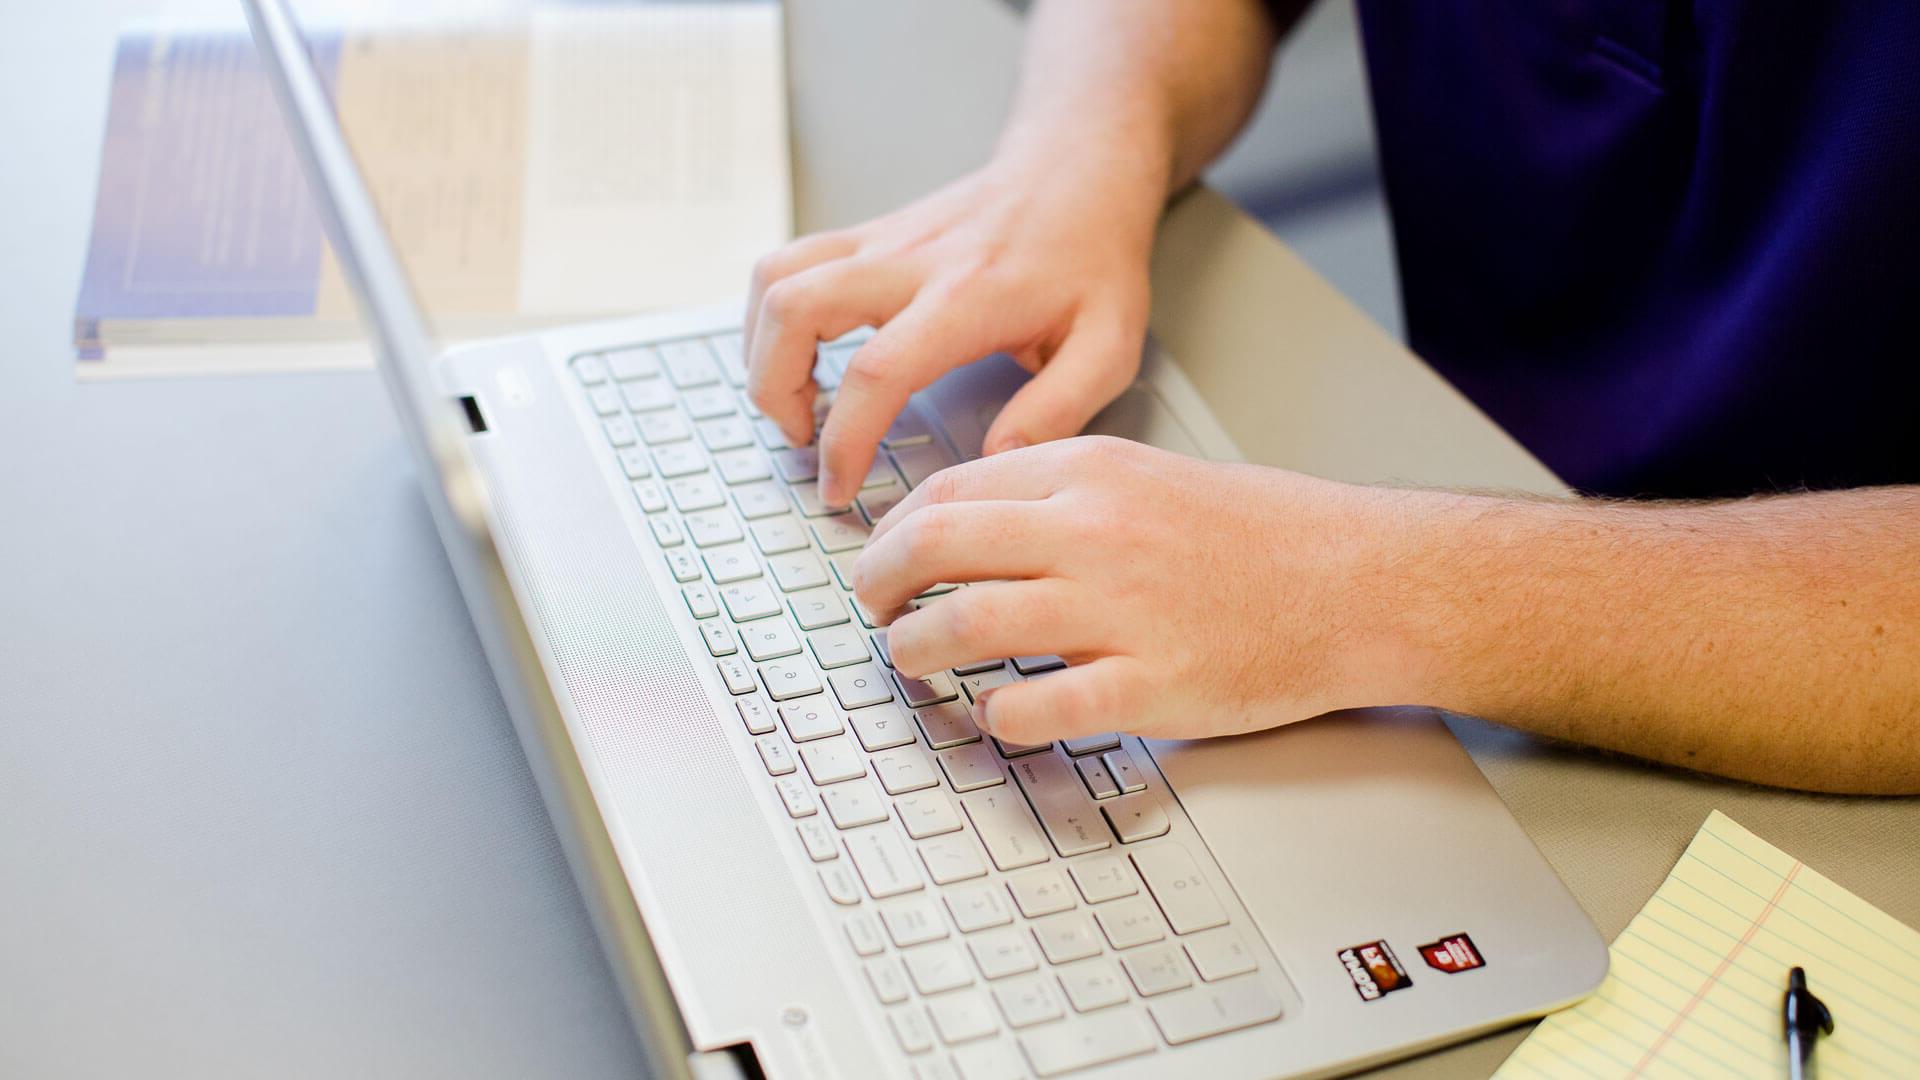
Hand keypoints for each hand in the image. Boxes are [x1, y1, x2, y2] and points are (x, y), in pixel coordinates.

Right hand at [742, 155, 1159, 506]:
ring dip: (761, 347)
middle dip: (774, 388)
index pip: (877, 371)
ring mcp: (879, 241)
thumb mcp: (1107, 345)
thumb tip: (995, 457)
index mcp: (967, 297)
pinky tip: (799, 356)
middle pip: (794, 308)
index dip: (844, 439)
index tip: (840, 487)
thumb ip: (1058, 408)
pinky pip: (786, 265)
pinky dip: (771, 316)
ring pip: (773, 278)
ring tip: (794, 401)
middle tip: (804, 439)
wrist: (1077, 171)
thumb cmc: (1093, 260)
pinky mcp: (866, 236)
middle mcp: (909, 261)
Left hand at [852, 437, 1421, 743]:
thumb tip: (968, 525)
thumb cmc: (1260, 533)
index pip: (949, 491)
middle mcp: (1093, 532)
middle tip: (874, 609)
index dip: (894, 531)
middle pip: (938, 548)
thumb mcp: (1147, 475)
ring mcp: (1120, 610)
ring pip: (970, 625)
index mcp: (1089, 472)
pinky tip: (998, 714)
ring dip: (918, 649)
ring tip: (912, 659)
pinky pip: (1039, 707)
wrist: (1355, 581)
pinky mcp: (1150, 685)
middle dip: (881, 585)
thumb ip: (1058, 493)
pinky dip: (999, 716)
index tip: (882, 559)